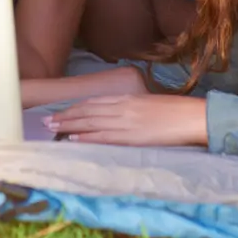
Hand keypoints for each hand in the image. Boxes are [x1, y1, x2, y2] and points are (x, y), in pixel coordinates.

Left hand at [44, 94, 207, 146]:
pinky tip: (73, 139)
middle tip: (45, 121)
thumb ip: (132, 106)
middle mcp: (121, 107)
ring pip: (89, 122)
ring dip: (69, 126)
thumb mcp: (149, 101)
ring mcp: (125, 121)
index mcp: (127, 97)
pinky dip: (85, 138)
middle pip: (86, 111)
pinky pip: (102, 136)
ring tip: (52, 129)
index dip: (75, 107)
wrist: (191, 116)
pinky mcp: (130, 136)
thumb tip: (121, 114)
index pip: (94, 102)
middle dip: (65, 116)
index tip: (60, 111)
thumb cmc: (175, 110)